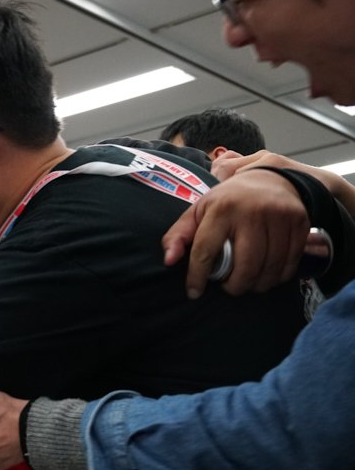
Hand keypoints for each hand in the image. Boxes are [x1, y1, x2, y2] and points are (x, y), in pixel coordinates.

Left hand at [162, 167, 308, 297]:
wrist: (271, 177)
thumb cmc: (229, 200)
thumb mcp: (199, 210)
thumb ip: (179, 234)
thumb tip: (169, 260)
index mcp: (222, 208)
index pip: (206, 251)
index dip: (197, 277)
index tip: (193, 292)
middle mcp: (252, 211)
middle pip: (244, 266)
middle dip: (234, 286)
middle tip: (229, 287)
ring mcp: (279, 217)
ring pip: (268, 267)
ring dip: (256, 285)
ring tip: (247, 284)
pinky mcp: (300, 223)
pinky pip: (290, 262)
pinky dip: (277, 277)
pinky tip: (266, 276)